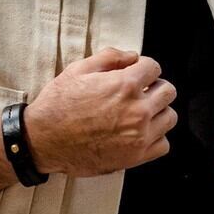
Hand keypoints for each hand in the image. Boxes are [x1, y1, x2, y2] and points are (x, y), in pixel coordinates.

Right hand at [24, 47, 177, 177]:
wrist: (44, 140)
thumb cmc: (58, 105)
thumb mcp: (78, 69)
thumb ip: (110, 57)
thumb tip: (132, 56)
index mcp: (125, 85)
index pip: (154, 68)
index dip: (143, 68)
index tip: (136, 74)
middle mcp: (137, 110)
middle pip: (168, 91)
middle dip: (155, 87)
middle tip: (140, 92)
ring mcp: (139, 135)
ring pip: (169, 117)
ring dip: (158, 111)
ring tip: (140, 112)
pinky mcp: (136, 156)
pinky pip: (163, 144)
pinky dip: (155, 137)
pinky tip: (140, 132)